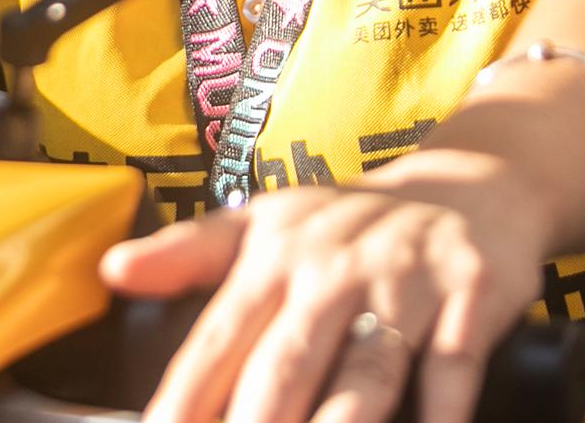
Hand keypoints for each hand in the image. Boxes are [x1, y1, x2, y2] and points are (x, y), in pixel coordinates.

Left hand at [98, 159, 550, 422]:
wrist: (473, 184)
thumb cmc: (351, 220)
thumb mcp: (265, 222)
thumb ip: (186, 253)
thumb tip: (112, 270)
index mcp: (273, 260)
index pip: (217, 342)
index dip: (185, 396)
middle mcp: (332, 274)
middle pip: (286, 366)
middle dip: (255, 421)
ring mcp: (404, 286)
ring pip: (365, 373)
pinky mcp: (470, 297)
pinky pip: (453, 364)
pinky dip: (443, 406)